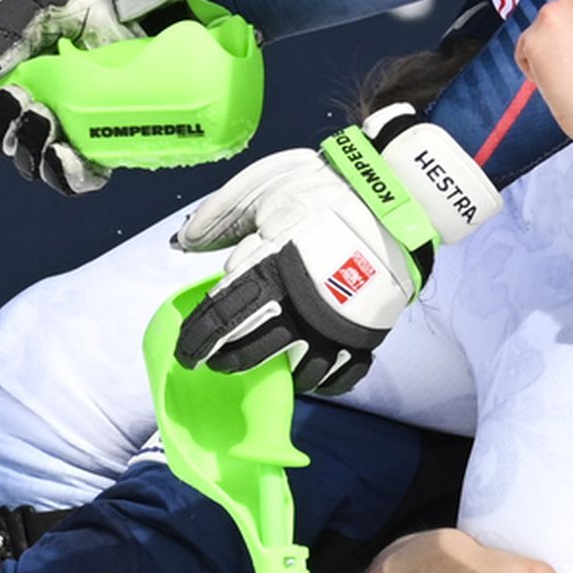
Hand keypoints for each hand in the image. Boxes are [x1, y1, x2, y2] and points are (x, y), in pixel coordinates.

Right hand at [0, 0, 192, 193]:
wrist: (146, 6)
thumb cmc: (86, 1)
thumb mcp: (35, 4)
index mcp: (5, 80)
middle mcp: (33, 109)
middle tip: (19, 100)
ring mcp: (68, 129)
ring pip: (32, 163)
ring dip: (28, 148)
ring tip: (45, 118)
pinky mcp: (103, 144)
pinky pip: (76, 177)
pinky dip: (65, 172)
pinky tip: (66, 153)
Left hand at [170, 111, 499, 394]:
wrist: (392, 195)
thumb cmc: (321, 189)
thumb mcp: (261, 190)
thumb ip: (218, 218)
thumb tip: (180, 243)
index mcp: (271, 268)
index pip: (223, 315)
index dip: (199, 337)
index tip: (186, 350)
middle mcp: (301, 305)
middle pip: (253, 349)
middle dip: (227, 359)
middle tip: (215, 361)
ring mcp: (338, 324)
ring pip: (299, 371)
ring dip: (276, 373)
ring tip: (262, 366)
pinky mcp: (368, 333)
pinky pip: (345, 375)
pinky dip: (325, 383)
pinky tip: (309, 377)